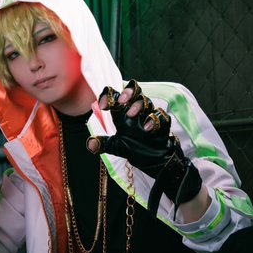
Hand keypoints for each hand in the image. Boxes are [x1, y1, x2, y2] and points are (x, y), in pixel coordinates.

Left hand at [86, 80, 201, 214]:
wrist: (155, 161)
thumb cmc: (136, 148)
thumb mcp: (117, 147)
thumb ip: (104, 144)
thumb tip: (91, 145)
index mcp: (123, 113)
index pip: (116, 97)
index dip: (109, 96)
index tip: (103, 104)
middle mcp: (136, 111)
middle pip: (134, 91)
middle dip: (128, 92)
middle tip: (121, 101)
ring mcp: (149, 116)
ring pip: (147, 101)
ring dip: (138, 106)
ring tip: (131, 115)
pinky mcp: (162, 124)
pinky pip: (161, 116)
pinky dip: (154, 120)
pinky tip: (147, 129)